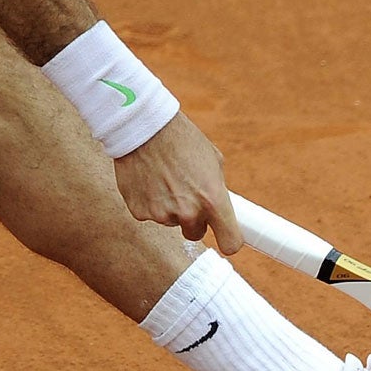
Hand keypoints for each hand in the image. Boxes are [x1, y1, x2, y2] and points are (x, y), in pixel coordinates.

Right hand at [112, 111, 244, 252]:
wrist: (144, 127)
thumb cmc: (181, 139)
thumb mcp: (212, 161)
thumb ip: (216, 188)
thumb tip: (220, 206)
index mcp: (212, 199)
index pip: (230, 243)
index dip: (229, 241)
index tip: (225, 236)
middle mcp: (188, 211)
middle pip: (196, 233)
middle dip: (194, 219)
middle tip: (185, 194)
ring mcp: (162, 214)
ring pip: (171, 221)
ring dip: (169, 207)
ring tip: (163, 178)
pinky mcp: (139, 212)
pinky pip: (149, 214)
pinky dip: (149, 201)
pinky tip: (148, 180)